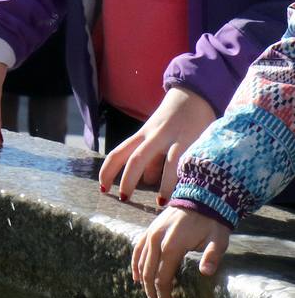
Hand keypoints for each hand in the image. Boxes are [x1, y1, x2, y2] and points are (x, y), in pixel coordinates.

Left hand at [98, 87, 215, 202]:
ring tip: (162, 203)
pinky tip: (187, 190)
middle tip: (125, 199)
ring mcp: (175, 138)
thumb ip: (152, 157)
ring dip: (163, 185)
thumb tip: (147, 179)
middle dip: (128, 180)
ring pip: (166, 163)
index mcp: (142, 134)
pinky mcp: (195, 140)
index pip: (118, 153)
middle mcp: (154, 135)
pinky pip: (190, 162)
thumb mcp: (156, 136)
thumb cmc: (172, 120)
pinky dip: (187, 177)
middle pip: (136, 159)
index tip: (103, 188)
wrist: (194, 94)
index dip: (107, 171)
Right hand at [131, 205, 229, 297]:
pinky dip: (135, 264)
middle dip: (153, 291)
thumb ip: (212, 257)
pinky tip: (136, 276)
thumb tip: (206, 273)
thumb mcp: (218, 241)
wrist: (202, 199)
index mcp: (172, 246)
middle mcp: (156, 240)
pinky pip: (137, 249)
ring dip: (144, 281)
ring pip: (141, 262)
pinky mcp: (149, 230)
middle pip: (148, 272)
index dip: (164, 293)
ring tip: (152, 294)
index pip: (162, 277)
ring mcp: (150, 234)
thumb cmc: (212, 223)